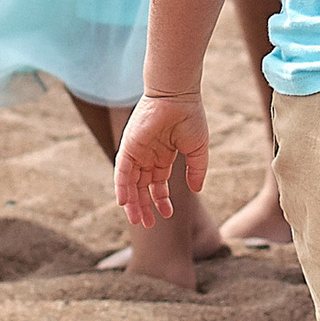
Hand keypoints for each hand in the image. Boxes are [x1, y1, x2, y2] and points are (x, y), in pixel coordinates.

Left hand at [114, 92, 209, 224]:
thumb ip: (196, 170)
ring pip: (131, 183)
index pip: (158, 183)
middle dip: (145, 205)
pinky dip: (122, 187)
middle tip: (148, 224)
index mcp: (163, 154)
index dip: (161, 199)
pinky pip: (122, 171)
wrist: (177, 96)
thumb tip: (197, 190)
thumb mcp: (197, 149)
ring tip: (138, 220)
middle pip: (142, 186)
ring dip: (133, 202)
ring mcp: (137, 151)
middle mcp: (148, 155)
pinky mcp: (128, 146)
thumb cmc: (190, 116)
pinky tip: (125, 203)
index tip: (168, 213)